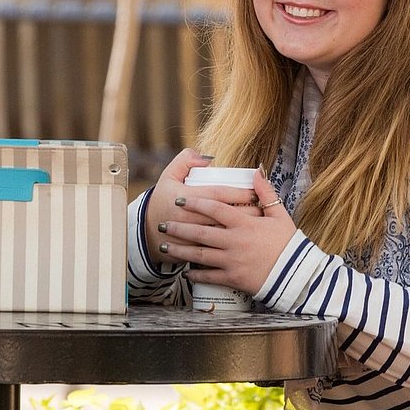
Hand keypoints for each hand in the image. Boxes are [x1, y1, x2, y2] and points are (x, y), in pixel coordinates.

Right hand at [142, 148, 258, 265]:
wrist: (148, 231)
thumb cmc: (163, 200)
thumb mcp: (168, 175)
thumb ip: (185, 160)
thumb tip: (207, 158)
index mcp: (183, 197)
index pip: (217, 195)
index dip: (237, 193)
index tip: (253, 192)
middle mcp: (188, 218)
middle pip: (224, 216)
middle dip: (246, 212)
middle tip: (262, 208)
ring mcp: (190, 237)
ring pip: (222, 234)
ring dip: (242, 229)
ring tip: (259, 224)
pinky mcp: (192, 251)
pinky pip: (216, 249)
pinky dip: (231, 245)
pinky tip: (243, 240)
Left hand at [159, 170, 293, 292]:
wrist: (296, 274)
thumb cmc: (288, 243)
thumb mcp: (279, 214)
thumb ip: (265, 192)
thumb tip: (256, 171)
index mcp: (244, 223)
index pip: (214, 208)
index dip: (195, 203)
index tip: (180, 200)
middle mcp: (234, 241)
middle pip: (200, 232)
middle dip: (178, 227)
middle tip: (162, 224)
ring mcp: (231, 261)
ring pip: (199, 255)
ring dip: (180, 250)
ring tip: (165, 246)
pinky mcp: (232, 278)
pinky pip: (209, 276)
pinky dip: (195, 274)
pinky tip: (185, 271)